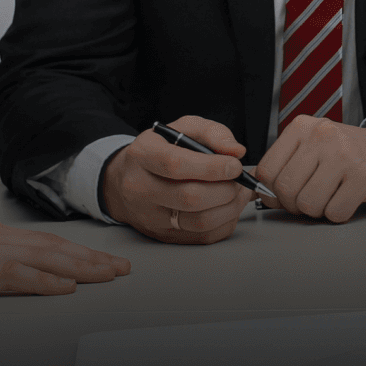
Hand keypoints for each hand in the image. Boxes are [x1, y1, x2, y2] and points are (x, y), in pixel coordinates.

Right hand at [0, 213, 130, 301]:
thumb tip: (6, 274)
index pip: (42, 244)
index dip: (75, 252)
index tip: (102, 260)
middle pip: (52, 247)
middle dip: (91, 258)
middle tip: (122, 268)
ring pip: (43, 257)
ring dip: (80, 266)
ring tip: (109, 275)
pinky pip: (14, 274)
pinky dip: (44, 280)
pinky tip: (66, 286)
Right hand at [99, 115, 254, 244]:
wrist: (126, 180)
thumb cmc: (159, 151)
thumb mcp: (181, 128)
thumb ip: (211, 133)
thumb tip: (236, 151)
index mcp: (143, 156)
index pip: (176, 165)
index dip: (212, 167)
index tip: (235, 165)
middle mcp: (141, 189)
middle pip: (190, 198)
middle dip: (226, 189)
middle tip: (240, 180)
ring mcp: (151, 216)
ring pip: (199, 222)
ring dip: (230, 208)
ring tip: (239, 193)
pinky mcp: (164, 235)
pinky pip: (203, 237)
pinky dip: (225, 223)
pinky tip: (228, 207)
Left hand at [254, 115, 365, 222]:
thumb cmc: (347, 154)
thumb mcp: (312, 146)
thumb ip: (285, 163)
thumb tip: (259, 191)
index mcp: (303, 127)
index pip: (266, 170)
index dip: (271, 192)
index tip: (282, 196)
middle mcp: (322, 135)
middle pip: (286, 189)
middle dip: (295, 205)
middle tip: (310, 199)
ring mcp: (344, 154)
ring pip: (308, 204)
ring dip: (317, 211)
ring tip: (329, 197)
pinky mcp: (364, 175)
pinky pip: (335, 212)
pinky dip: (338, 214)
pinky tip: (346, 198)